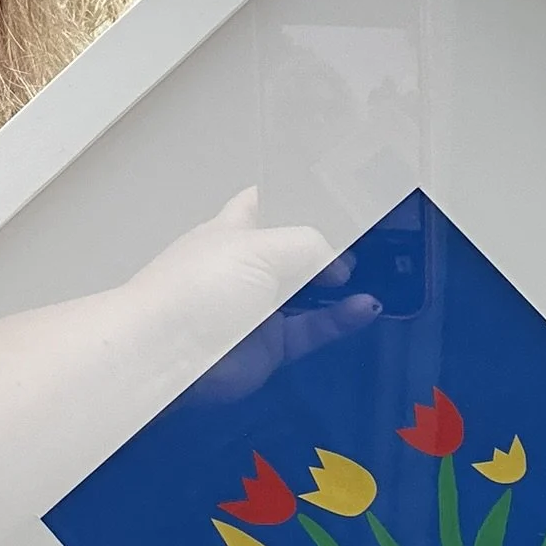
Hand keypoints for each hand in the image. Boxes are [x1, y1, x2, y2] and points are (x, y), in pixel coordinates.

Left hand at [124, 186, 379, 401]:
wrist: (166, 352)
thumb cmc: (196, 286)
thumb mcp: (257, 246)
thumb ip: (306, 244)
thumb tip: (336, 262)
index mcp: (232, 229)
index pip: (266, 202)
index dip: (297, 196)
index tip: (337, 193)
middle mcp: (245, 266)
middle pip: (293, 248)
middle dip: (328, 243)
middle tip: (372, 237)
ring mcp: (257, 307)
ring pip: (308, 292)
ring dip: (339, 284)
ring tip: (379, 272)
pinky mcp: (269, 347)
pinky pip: (313, 329)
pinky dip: (340, 320)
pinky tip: (364, 308)